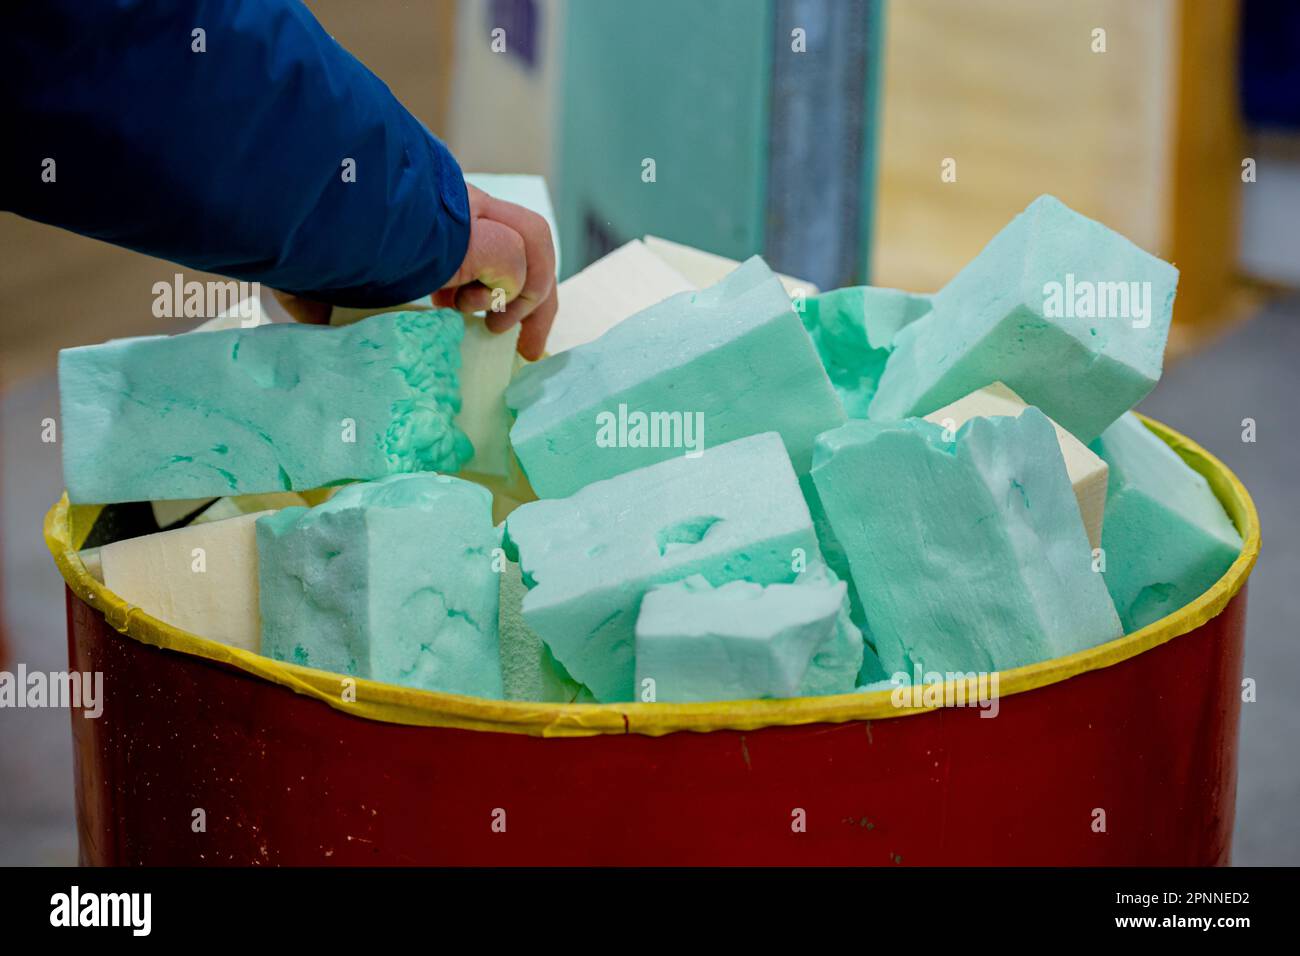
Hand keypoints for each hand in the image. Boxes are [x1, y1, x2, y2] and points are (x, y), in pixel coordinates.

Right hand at [274, 183, 558, 358]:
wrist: (298, 208)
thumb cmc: (296, 235)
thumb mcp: (317, 272)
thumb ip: (323, 298)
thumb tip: (312, 321)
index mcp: (428, 212)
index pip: (490, 238)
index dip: (502, 282)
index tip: (489, 325)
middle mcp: (454, 204)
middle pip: (526, 234)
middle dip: (537, 294)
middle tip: (525, 345)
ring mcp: (465, 212)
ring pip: (532, 238)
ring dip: (527, 292)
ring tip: (493, 324)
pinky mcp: (469, 230)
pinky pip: (515, 257)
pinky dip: (508, 289)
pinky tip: (472, 309)